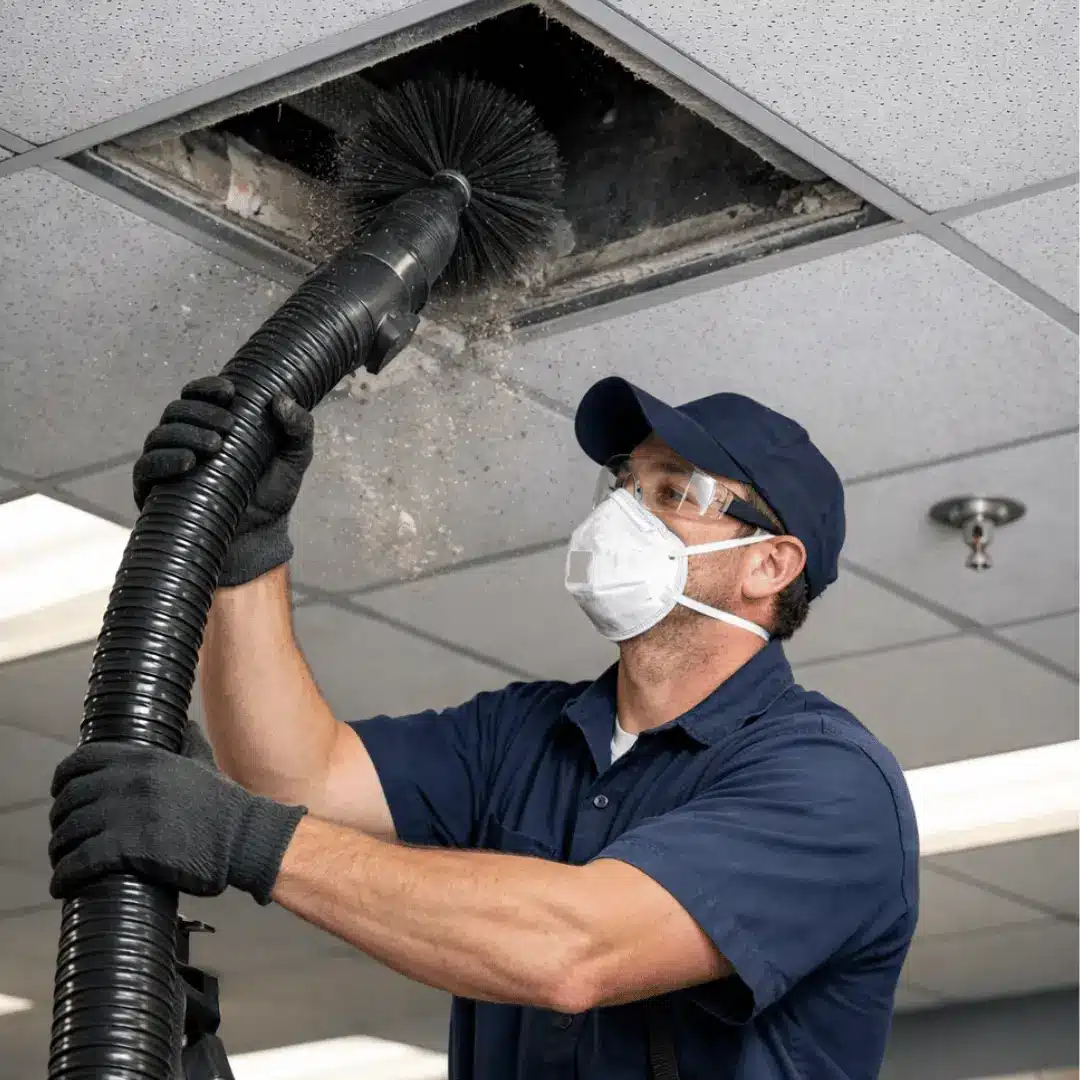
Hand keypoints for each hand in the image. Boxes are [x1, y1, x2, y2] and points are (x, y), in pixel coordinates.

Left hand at [49, 735, 306, 903]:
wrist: (243, 836)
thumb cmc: (223, 804)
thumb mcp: (202, 761)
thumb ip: (188, 742)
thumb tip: (184, 727)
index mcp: (143, 757)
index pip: (81, 762)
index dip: (63, 779)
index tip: (60, 793)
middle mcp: (130, 781)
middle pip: (71, 800)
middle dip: (60, 821)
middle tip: (64, 837)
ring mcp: (128, 815)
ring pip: (71, 832)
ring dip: (60, 851)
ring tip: (62, 863)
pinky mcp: (130, 849)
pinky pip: (81, 861)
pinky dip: (65, 875)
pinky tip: (62, 885)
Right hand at [132, 375, 314, 585]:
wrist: (260, 536)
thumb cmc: (272, 493)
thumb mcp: (294, 458)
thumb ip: (299, 428)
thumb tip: (281, 399)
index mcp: (210, 424)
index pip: (197, 395)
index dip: (207, 388)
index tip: (230, 392)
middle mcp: (183, 439)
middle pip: (177, 411)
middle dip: (201, 413)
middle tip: (228, 425)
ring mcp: (166, 464)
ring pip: (160, 435)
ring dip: (186, 434)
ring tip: (215, 446)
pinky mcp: (153, 490)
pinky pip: (147, 468)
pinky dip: (165, 460)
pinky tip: (189, 462)